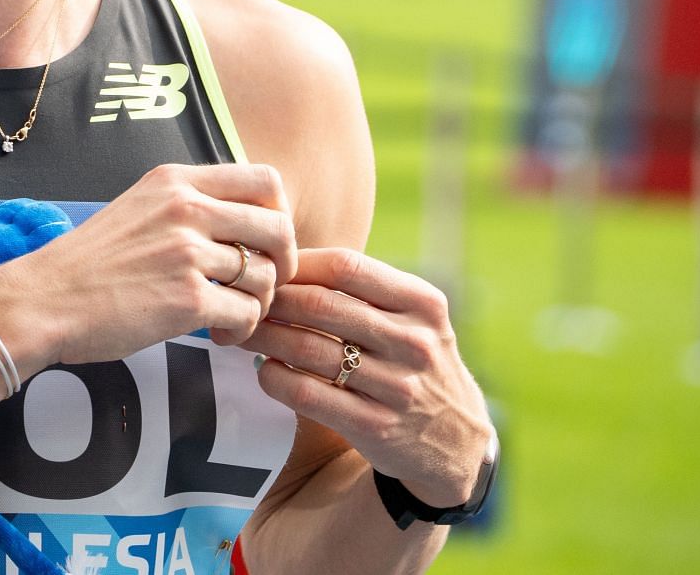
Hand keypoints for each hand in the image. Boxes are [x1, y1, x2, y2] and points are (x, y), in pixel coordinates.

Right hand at [0, 162, 296, 370]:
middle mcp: (186, 209)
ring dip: (258, 304)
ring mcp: (187, 253)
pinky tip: (217, 334)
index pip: (265, 180)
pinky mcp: (187, 299)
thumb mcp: (138, 208)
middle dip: (282, 264)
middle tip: (260, 287)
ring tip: (230, 317)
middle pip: (278, 228)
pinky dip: (241, 331)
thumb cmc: (87, 263)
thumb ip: (185, 205)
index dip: (279, 214)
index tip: (264, 242)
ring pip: (266, 277)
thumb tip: (239, 221)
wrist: (44, 300)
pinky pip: (247, 314)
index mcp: (176, 181)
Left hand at [249, 248, 492, 507]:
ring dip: (263, 338)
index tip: (269, 269)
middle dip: (271, 300)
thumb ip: (365, 289)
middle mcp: (413, 342)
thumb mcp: (413, 317)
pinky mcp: (375, 427)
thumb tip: (285, 259)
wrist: (457, 440)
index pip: (345, 266)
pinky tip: (265, 371)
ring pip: (307, 349)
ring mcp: (396, 387)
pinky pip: (307, 395)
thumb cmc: (414, 361)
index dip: (297, 264)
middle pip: (321, 306)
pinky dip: (274, 379)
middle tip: (242, 300)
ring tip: (241, 332)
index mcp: (421, 302)